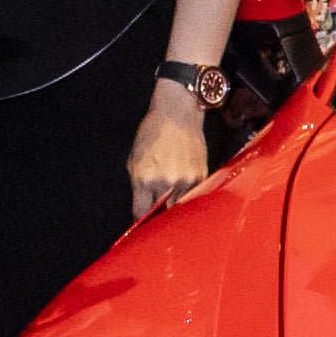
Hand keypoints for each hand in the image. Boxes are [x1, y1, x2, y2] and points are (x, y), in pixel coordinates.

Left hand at [127, 87, 212, 215]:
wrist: (177, 114)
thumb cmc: (152, 133)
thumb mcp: (134, 160)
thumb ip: (137, 187)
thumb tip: (143, 208)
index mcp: (144, 179)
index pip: (141, 213)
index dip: (141, 220)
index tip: (143, 222)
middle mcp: (166, 183)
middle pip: (163, 215)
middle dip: (159, 216)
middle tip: (158, 215)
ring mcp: (185, 181)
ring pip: (180, 208)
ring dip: (175, 207)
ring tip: (172, 200)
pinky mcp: (201, 177)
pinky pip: (194, 196)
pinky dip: (188, 196)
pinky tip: (184, 188)